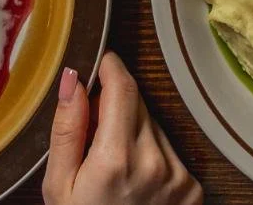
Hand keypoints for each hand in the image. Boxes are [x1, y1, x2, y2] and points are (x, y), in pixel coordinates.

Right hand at [43, 53, 200, 204]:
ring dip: (134, 132)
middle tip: (94, 134)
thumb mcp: (59, 186)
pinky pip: (170, 152)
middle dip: (115, 105)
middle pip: (138, 103)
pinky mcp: (192, 188)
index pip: (123, 86)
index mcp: (116, 159)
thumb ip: (67, 128)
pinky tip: (136, 182)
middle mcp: (154, 162)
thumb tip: (74, 79)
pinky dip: (152, 156)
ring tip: (114, 168)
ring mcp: (178, 176)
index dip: (111, 68)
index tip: (102, 64)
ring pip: (154, 127)